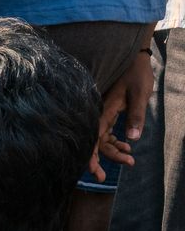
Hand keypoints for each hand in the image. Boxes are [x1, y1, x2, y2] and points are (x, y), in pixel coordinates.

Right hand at [89, 50, 153, 176]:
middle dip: (107, 157)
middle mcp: (100, 113)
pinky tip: (128, 146)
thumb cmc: (137, 74)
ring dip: (114, 151)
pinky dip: (116, 141)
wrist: (136, 59)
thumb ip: (136, 116)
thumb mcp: (140, 95)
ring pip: (103, 139)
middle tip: (120, 168)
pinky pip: (107, 132)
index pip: (94, 137)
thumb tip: (132, 140)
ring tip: (130, 159)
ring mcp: (104, 114)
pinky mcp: (109, 113)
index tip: (95, 171)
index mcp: (104, 109)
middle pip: (98, 141)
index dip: (92, 155)